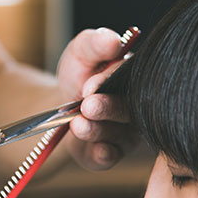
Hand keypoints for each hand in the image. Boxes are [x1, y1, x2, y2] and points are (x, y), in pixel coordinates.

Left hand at [56, 28, 138, 169]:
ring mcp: (128, 132)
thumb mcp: (81, 52)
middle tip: (87, 106)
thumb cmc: (79, 73)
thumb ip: (95, 43)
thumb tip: (113, 40)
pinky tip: (96, 149)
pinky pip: (112, 157)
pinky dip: (103, 154)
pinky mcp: (112, 153)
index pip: (130, 78)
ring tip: (77, 123)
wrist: (60, 105)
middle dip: (107, 108)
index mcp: (135, 77)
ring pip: (118, 135)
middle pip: (128, 110)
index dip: (109, 81)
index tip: (89, 86)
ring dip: (96, 129)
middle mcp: (138, 106)